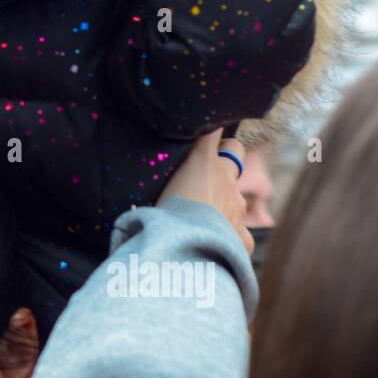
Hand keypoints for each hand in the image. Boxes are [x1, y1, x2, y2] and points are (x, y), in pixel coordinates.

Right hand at [158, 128, 252, 254]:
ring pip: (236, 195)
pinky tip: (215, 244)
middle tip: (205, 170)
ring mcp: (237, 207)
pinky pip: (240, 234)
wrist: (187, 247)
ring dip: (224, 201)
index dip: (207, 130)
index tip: (201, 133)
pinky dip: (230, 237)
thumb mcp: (155, 185)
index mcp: (204, 162)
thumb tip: (136, 161)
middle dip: (225, 156)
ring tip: (202, 217)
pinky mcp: (242, 235)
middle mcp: (226, 179)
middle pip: (235, 150)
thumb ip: (161, 173)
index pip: (212, 130)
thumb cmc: (165, 213)